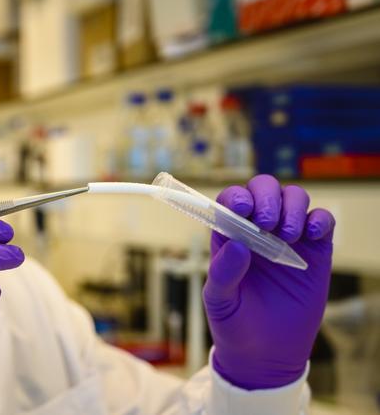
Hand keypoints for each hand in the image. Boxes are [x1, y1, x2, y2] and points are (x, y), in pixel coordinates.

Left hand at [204, 174, 334, 389]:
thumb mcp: (220, 301)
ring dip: (292, 207)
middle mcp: (258, 229)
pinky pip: (323, 220)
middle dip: (267, 196)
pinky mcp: (315, 250)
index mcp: (229, 236)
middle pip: (264, 188)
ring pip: (294, 197)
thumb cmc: (234, 323)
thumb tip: (237, 245)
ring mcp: (288, 237)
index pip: (231, 200)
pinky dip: (320, 219)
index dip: (237, 196)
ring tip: (288, 236)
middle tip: (267, 222)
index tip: (243, 208)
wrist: (266, 353)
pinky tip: (311, 235)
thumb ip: (223, 274)